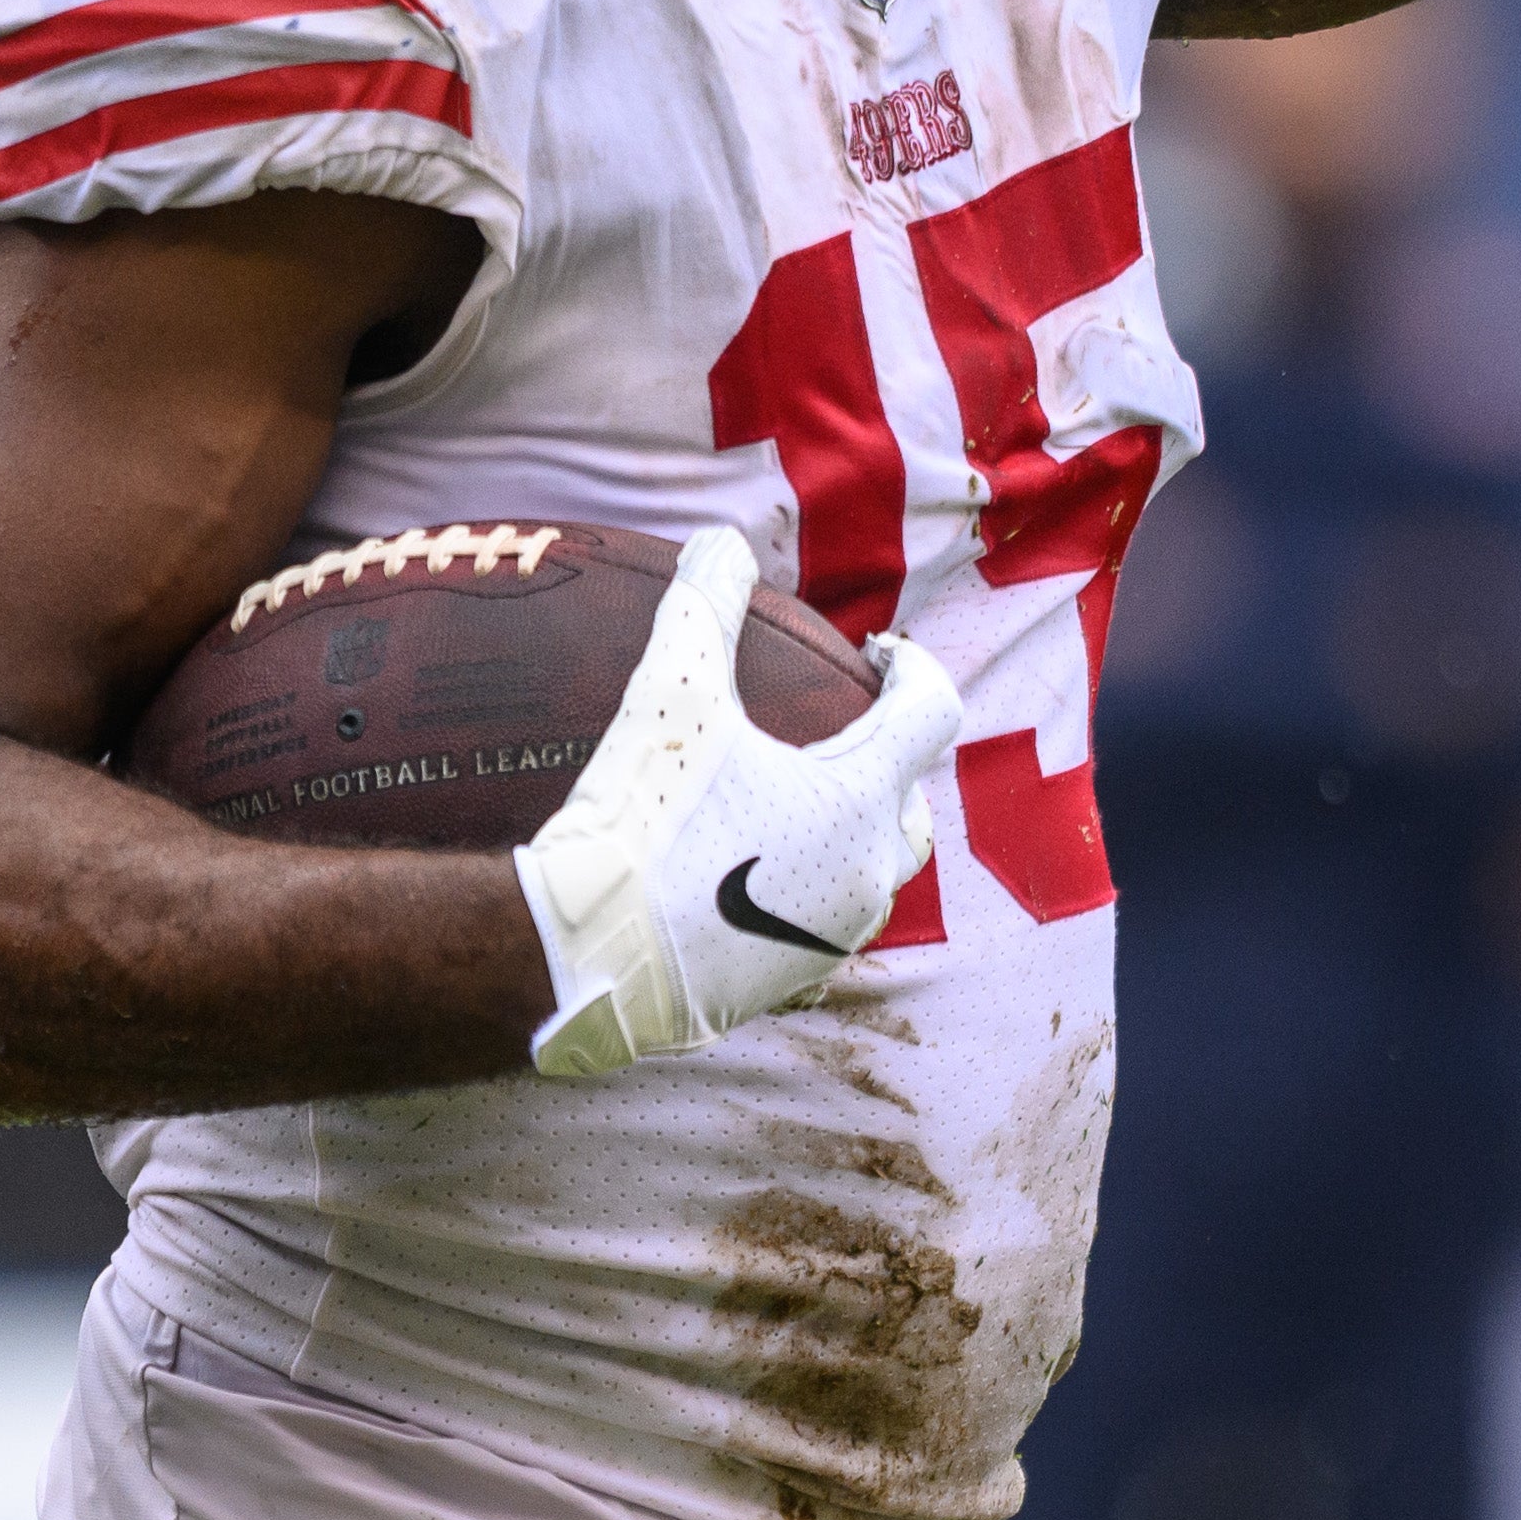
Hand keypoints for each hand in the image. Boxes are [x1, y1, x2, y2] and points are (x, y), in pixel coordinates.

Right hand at [512, 528, 955, 1078]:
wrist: (586, 955)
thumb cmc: (639, 821)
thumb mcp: (671, 696)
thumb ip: (705, 607)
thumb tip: (720, 541)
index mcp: (859, 800)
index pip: (933, 712)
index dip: (914, 668)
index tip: (879, 652)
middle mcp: (866, 874)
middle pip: (912, 799)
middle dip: (889, 757)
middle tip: (838, 727)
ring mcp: (833, 934)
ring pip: (874, 867)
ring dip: (853, 823)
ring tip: (795, 791)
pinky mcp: (794, 978)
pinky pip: (825, 917)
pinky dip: (809, 879)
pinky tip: (752, 859)